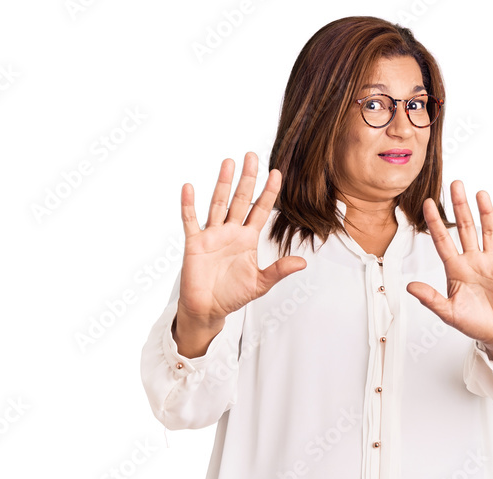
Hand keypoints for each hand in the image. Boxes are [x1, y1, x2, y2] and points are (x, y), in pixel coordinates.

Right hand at [178, 152, 306, 326]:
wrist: (208, 308)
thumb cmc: (232, 295)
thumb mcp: (260, 283)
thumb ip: (279, 270)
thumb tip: (303, 262)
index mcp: (247, 239)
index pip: (260, 210)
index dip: (269, 193)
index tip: (276, 174)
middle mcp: (231, 232)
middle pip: (240, 200)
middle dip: (247, 179)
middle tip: (252, 156)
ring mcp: (212, 235)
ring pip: (218, 204)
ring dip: (223, 184)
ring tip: (228, 163)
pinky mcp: (195, 243)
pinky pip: (191, 220)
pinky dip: (189, 205)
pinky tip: (190, 188)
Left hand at [406, 180, 492, 364]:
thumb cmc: (472, 324)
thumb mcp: (448, 313)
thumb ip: (431, 299)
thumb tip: (409, 287)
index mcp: (455, 269)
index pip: (442, 240)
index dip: (435, 222)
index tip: (428, 203)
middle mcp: (472, 261)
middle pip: (465, 228)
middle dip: (459, 207)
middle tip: (455, 184)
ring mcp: (491, 263)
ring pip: (488, 232)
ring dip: (485, 213)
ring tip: (481, 194)